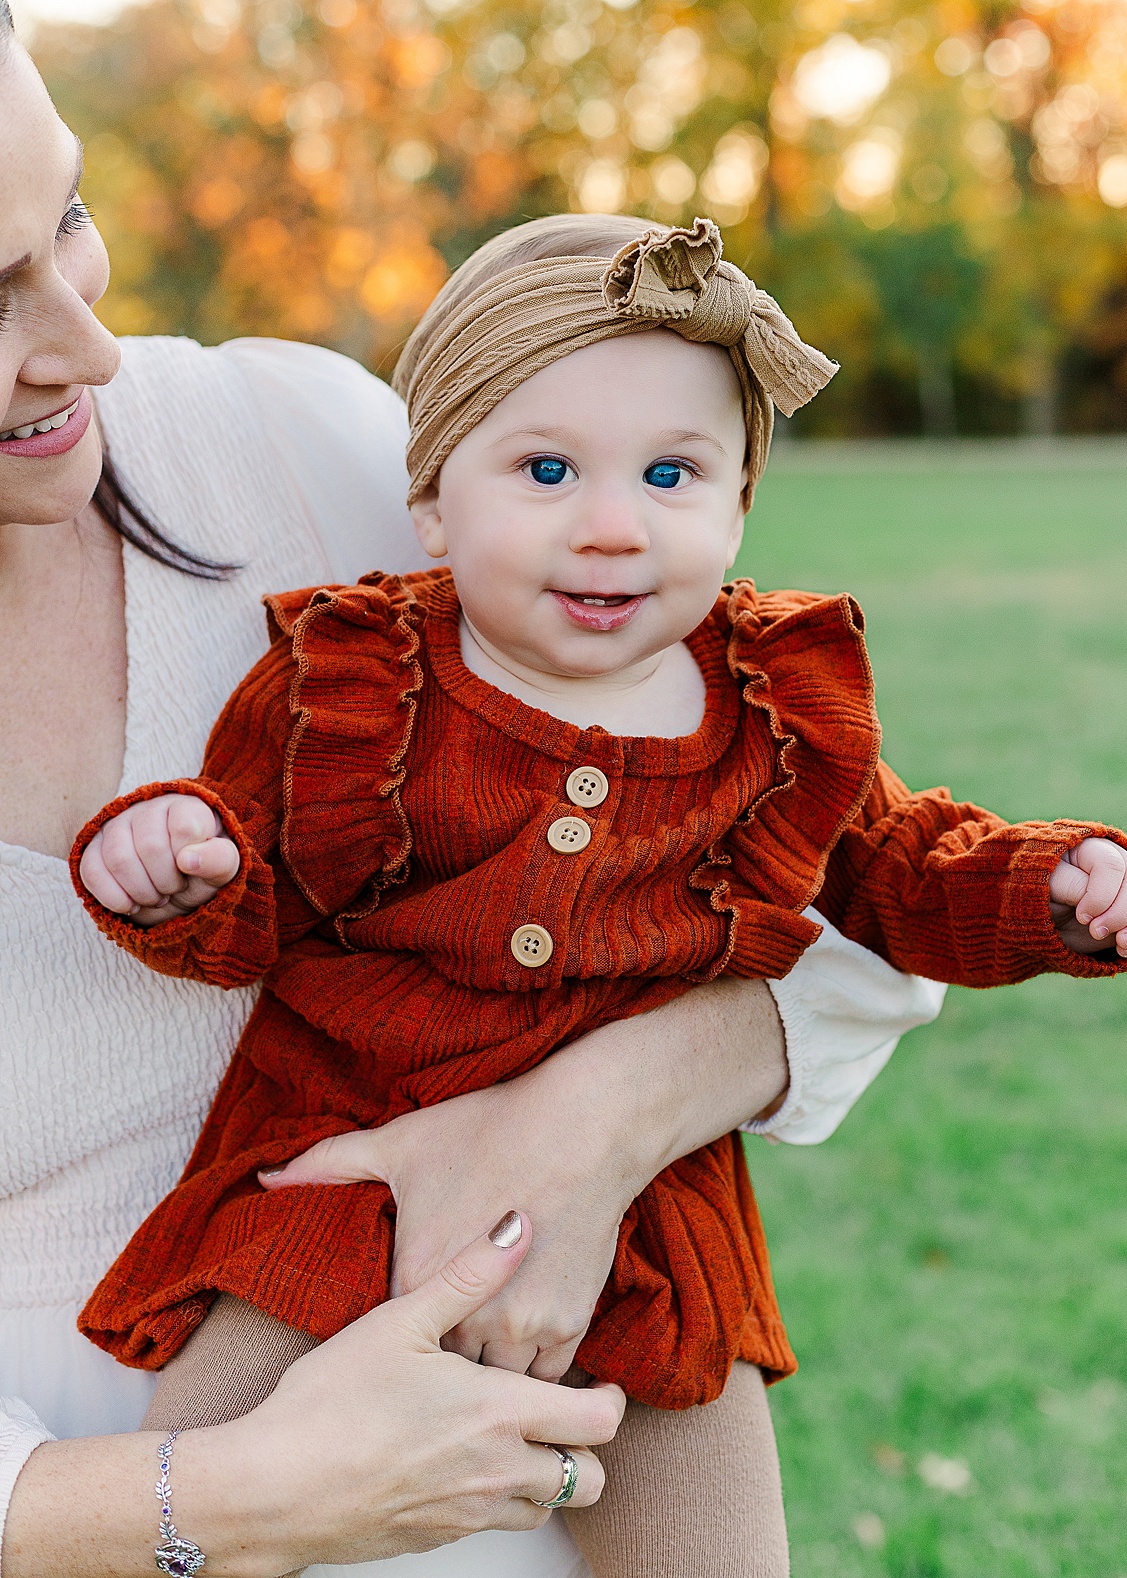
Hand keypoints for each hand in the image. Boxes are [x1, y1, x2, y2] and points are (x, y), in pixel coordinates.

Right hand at [2, 1218, 623, 1577]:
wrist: (269, 1491)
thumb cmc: (328, 1404)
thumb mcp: (399, 1321)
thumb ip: (468, 1274)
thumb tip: (518, 1224)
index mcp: (498, 1413)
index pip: (598, 1422)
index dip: (609, 1399)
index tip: (595, 1379)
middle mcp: (496, 1472)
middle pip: (590, 1478)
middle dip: (587, 1446)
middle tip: (562, 1409)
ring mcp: (468, 1513)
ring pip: (546, 1507)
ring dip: (546, 1476)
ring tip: (515, 1433)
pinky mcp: (438, 1538)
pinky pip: (498, 1526)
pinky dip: (501, 1497)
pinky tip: (463, 1457)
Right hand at [78, 793, 239, 926]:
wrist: (174, 891)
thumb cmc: (202, 873)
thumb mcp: (223, 869)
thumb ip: (219, 860)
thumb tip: (188, 860)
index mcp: (186, 806)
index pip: (184, 828)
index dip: (190, 860)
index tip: (194, 869)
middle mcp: (148, 808)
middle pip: (149, 846)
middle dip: (166, 881)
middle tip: (174, 889)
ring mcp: (117, 826)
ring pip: (118, 859)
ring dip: (141, 891)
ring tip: (155, 896)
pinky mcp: (93, 848)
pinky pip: (91, 871)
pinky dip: (114, 898)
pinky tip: (132, 904)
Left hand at [262, 1082, 627, 1381]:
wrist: (581, 1126)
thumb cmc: (488, 1129)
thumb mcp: (400, 1142)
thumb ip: (328, 1165)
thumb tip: (265, 1178)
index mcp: (415, 1279)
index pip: (390, 1345)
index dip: (394, 1345)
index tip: (393, 1348)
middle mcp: (466, 1316)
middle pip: (441, 1378)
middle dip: (438, 1378)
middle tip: (432, 1378)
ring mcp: (520, 1325)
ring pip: (496, 1388)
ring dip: (488, 1382)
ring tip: (478, 1383)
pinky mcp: (567, 1323)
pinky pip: (547, 1378)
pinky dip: (535, 1375)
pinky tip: (524, 1366)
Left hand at [1049, 837, 1126, 955]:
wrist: (1038, 919)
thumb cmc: (1036, 894)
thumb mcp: (1042, 886)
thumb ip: (1069, 884)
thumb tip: (1097, 897)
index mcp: (1089, 850)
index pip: (1110, 864)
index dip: (1101, 894)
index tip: (1082, 916)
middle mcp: (1115, 865)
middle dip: (1119, 913)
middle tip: (1096, 932)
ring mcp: (1123, 888)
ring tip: (1120, 945)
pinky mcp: (1124, 910)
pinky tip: (1123, 948)